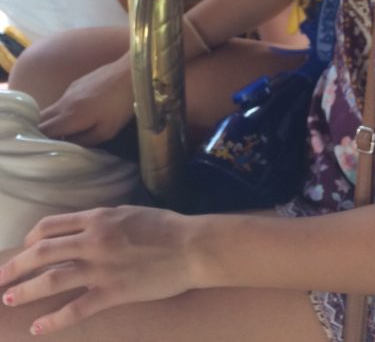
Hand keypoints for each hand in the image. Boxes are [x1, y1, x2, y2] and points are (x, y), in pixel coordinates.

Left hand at [0, 206, 196, 333]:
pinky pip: (75, 309)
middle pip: (42, 252)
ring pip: (52, 279)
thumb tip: (83, 229)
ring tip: (8, 299)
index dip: (32, 238)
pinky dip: (53, 321)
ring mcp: (101, 268)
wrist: (191, 247)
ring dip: (25, 290)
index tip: (25, 248)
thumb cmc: (166, 226)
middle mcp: (93, 240)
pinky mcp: (112, 292)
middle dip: (15, 266)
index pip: (52, 226)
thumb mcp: (130, 213)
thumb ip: (104, 220)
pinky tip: (37, 328)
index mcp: (98, 218)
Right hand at [38, 57, 133, 146]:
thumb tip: (68, 144)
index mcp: (69, 116)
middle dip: (42, 131)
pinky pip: (63, 100)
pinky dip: (64, 109)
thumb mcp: (106, 131)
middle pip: (43, 119)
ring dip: (53, 120)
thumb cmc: (121, 105)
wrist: (129, 73)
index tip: (46, 149)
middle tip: (51, 142)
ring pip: (52, 108)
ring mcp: (69, 90)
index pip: (44, 131)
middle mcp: (64, 102)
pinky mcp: (77, 83)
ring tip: (66, 130)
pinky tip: (80, 113)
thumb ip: (84, 141)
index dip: (41, 141)